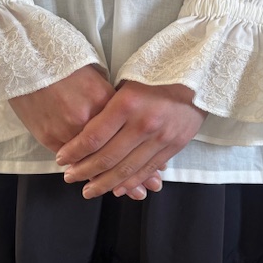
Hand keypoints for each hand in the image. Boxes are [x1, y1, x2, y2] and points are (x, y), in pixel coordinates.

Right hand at [9, 66, 162, 199]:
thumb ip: (117, 107)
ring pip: (92, 164)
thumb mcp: (102, 82)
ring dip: (103, 180)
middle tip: (139, 192)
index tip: (153, 177)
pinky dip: (80, 169)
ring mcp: (69, 129)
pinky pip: (70, 160)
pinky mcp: (50, 135)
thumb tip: (135, 135)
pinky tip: (88, 175)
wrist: (33, 60)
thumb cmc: (70, 67)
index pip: (132, 141)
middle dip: (129, 179)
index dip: (144, 163)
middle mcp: (93, 118)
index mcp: (111, 102)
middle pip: (115, 158)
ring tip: (118, 190)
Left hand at [56, 81, 206, 198]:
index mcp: (127, 103)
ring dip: (105, 183)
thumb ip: (110, 105)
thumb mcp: (128, 80)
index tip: (62, 158)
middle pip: (107, 157)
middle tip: (70, 178)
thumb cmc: (158, 72)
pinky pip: (147, 169)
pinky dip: (131, 182)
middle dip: (84, 171)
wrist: (200, 74)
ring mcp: (160, 137)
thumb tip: (87, 129)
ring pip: (127, 170)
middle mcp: (143, 123)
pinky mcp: (174, 146)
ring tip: (89, 190)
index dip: (74, 151)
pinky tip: (117, 188)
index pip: (93, 136)